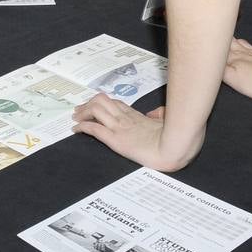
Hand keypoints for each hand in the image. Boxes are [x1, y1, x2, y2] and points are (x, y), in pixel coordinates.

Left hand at [72, 94, 196, 172]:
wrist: (175, 149)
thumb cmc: (175, 138)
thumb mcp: (168, 123)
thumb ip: (159, 115)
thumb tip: (154, 113)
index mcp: (136, 116)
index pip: (114, 103)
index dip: (101, 103)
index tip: (93, 106)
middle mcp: (126, 119)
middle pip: (101, 101)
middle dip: (88, 105)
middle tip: (79, 110)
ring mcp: (120, 128)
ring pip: (95, 110)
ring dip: (83, 113)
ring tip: (76, 118)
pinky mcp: (116, 140)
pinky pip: (95, 128)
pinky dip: (83, 127)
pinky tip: (76, 129)